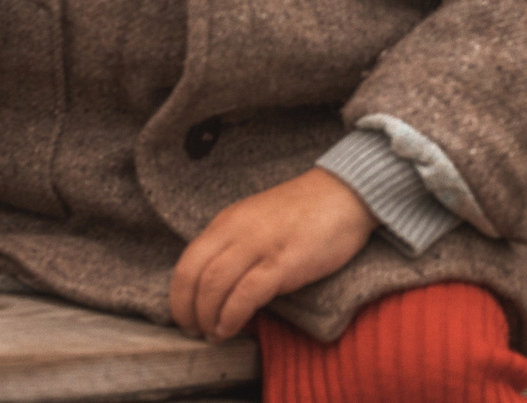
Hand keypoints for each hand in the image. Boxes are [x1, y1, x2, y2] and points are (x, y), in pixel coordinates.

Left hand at [170, 168, 376, 341]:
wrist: (348, 192)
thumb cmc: (307, 211)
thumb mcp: (258, 220)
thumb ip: (236, 244)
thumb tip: (217, 285)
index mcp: (229, 221)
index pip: (186, 262)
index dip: (179, 296)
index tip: (185, 317)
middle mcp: (238, 230)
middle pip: (193, 277)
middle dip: (188, 311)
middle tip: (194, 331)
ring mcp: (260, 245)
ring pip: (214, 287)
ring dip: (208, 318)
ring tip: (215, 334)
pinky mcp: (284, 262)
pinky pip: (245, 295)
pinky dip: (232, 316)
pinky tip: (233, 327)